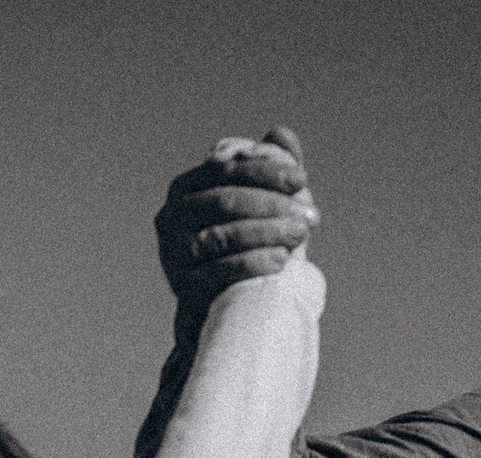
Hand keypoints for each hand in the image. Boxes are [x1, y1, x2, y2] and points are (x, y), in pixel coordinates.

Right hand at [154, 128, 317, 319]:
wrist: (221, 302)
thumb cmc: (242, 245)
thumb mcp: (256, 206)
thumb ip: (268, 171)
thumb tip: (281, 133)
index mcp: (186, 187)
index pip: (226, 169)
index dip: (266, 171)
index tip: (301, 179)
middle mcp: (171, 215)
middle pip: (225, 201)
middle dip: (272, 205)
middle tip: (308, 214)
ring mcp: (172, 251)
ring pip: (221, 235)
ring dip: (267, 232)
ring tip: (300, 234)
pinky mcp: (181, 286)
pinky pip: (217, 272)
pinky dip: (252, 263)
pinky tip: (282, 260)